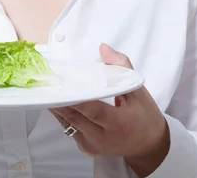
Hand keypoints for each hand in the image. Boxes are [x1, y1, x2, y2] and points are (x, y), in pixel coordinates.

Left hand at [49, 44, 169, 176]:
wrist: (150, 146)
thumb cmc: (145, 117)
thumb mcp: (138, 91)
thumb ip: (121, 67)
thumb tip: (104, 48)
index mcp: (118, 124)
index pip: (92, 109)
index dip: (75, 96)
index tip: (61, 82)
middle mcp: (103, 138)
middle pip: (74, 116)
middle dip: (59, 99)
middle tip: (47, 81)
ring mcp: (92, 145)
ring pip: (67, 123)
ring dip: (57, 105)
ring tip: (47, 88)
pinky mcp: (86, 148)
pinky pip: (69, 128)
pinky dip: (63, 113)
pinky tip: (57, 100)